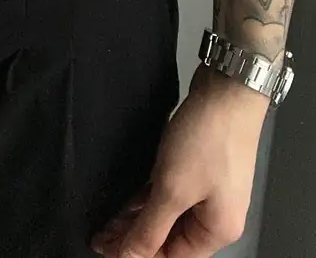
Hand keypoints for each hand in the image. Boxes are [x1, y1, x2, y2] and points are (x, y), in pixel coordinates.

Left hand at [90, 66, 269, 257]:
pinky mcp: (198, 165)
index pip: (172, 256)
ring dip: (138, 217)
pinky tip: (125, 199)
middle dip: (135, 237)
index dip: (138, 254)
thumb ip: (150, 227)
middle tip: (102, 235)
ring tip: (107, 220)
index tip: (107, 248)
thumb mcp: (173, 190)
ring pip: (167, 213)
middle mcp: (216, 213)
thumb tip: (132, 256)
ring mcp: (207, 188)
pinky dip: (148, 196)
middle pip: (169, 238)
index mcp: (217, 230)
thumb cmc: (210, 137)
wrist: (227, 88)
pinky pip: (169, 190)